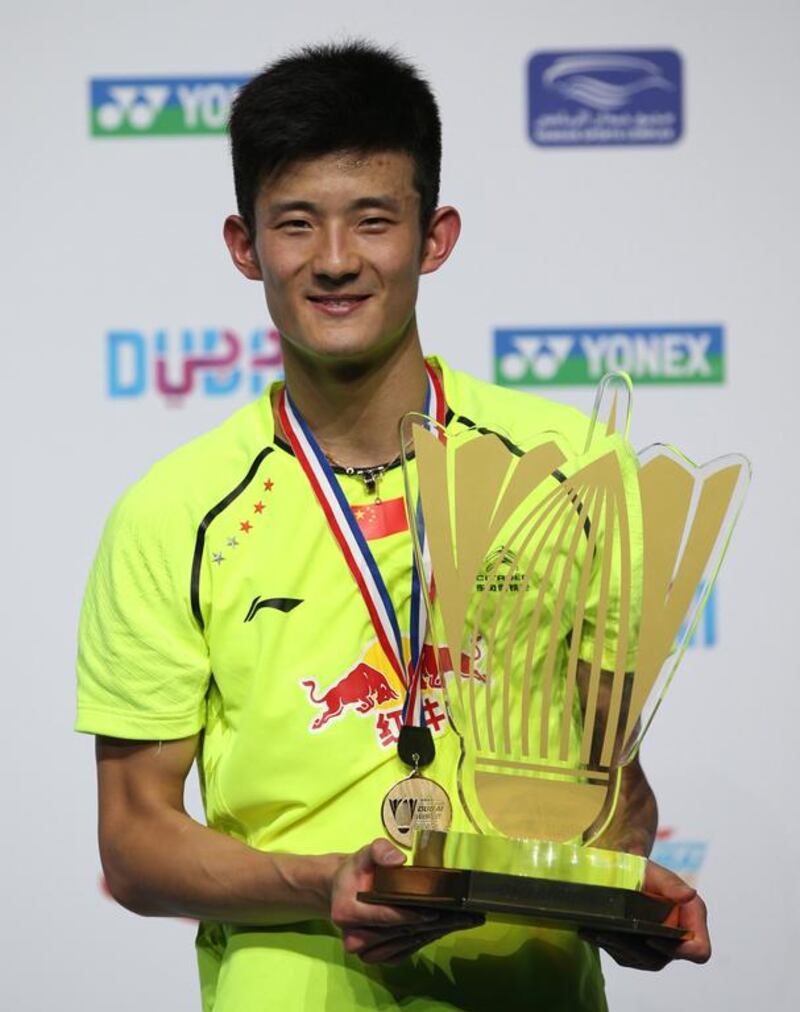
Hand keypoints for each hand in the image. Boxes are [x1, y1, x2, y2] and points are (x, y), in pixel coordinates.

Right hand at [330, 838, 483, 963]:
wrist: (342, 890)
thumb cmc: (356, 871)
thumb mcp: (364, 853)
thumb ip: (379, 851)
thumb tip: (398, 860)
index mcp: (346, 912)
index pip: (384, 917)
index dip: (409, 915)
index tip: (434, 912)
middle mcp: (353, 937)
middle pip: (396, 934)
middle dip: (428, 926)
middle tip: (460, 918)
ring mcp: (364, 951)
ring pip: (401, 947)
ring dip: (429, 936)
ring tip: (457, 923)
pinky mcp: (375, 957)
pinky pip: (400, 954)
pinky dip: (420, 943)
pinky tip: (440, 930)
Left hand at [581, 860, 710, 970]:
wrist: (625, 868)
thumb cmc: (645, 870)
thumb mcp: (656, 873)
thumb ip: (671, 884)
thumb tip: (689, 894)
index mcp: (692, 919)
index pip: (699, 951)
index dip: (680, 951)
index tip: (652, 937)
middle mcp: (678, 938)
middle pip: (664, 959)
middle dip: (637, 948)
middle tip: (611, 934)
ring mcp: (659, 946)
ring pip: (644, 961)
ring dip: (620, 949)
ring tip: (597, 932)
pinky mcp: (639, 949)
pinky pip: (628, 957)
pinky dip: (611, 947)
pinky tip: (593, 934)